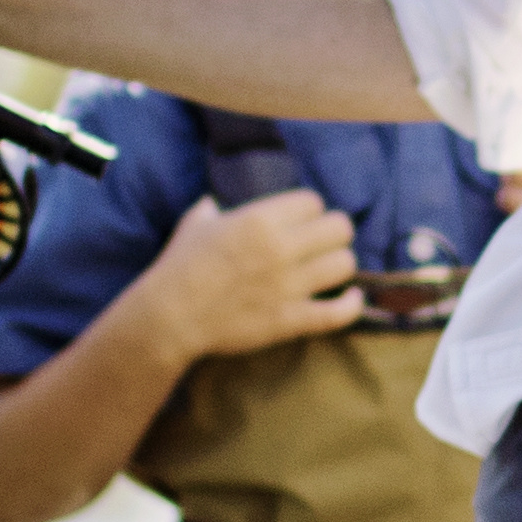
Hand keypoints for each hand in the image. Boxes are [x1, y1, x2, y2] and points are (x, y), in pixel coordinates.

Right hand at [120, 189, 366, 360]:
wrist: (169, 317)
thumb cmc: (179, 267)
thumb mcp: (194, 225)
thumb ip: (211, 210)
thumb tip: (214, 205)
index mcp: (259, 219)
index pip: (313, 201)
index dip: (309, 211)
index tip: (302, 221)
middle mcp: (280, 249)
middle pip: (339, 228)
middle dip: (334, 233)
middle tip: (323, 243)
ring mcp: (289, 286)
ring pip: (345, 265)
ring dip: (340, 265)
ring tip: (330, 269)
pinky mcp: (291, 320)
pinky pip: (339, 312)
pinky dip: (352, 304)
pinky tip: (352, 297)